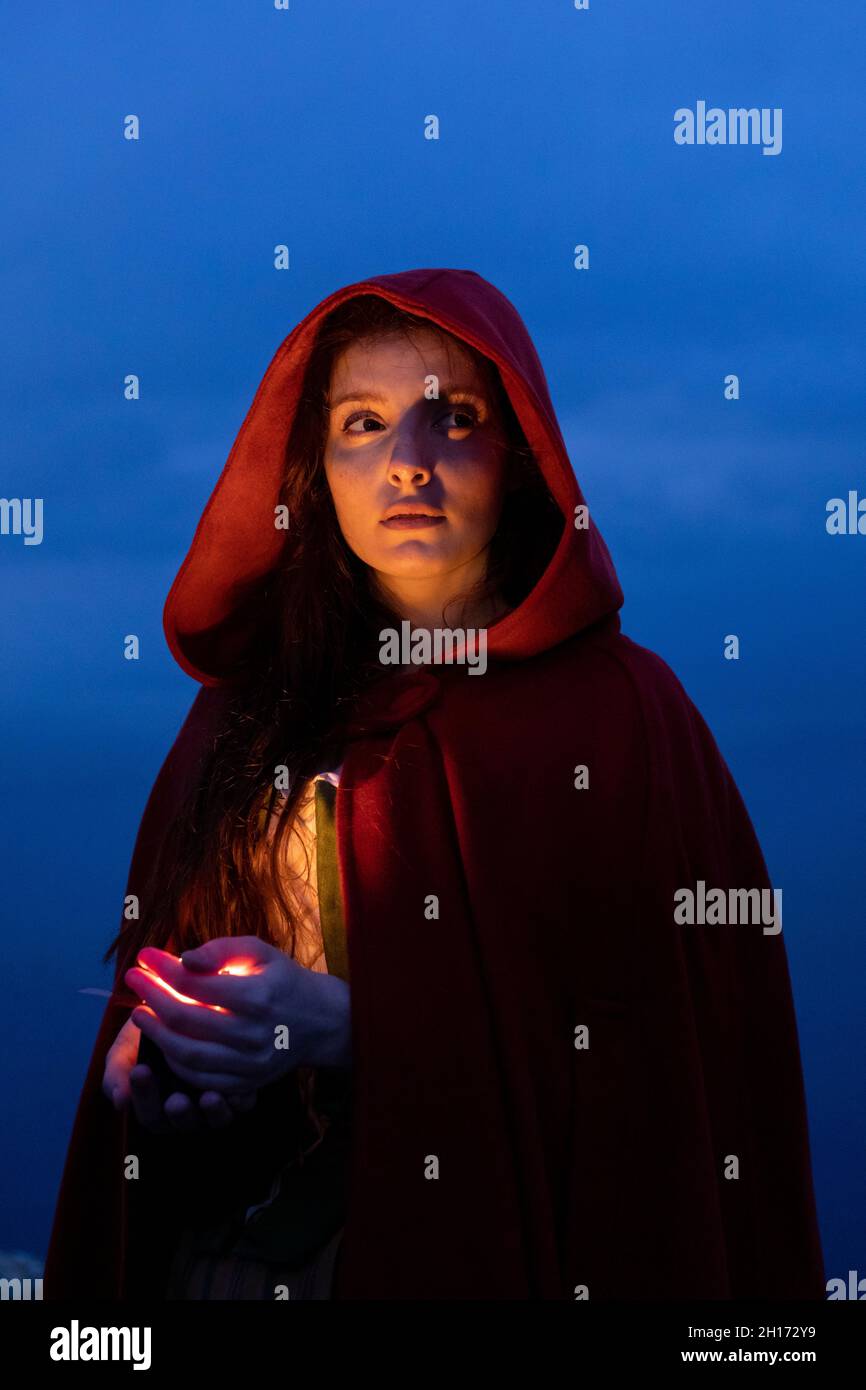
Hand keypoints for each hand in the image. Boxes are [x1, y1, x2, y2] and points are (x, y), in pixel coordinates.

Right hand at [102, 1013, 256, 1132]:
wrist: (182, 1004)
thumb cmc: (149, 1030)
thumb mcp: (128, 1047)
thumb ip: (118, 1072)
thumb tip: (120, 1101)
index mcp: (156, 1105)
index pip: (148, 1112)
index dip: (143, 1095)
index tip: (140, 1070)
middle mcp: (186, 1109)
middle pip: (182, 1122)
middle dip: (179, 1113)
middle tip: (175, 1100)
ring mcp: (214, 1104)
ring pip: (215, 1119)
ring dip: (212, 1111)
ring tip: (209, 1097)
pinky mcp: (240, 1091)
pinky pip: (243, 1104)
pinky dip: (241, 1099)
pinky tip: (238, 1088)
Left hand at [123, 936, 351, 1095]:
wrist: (320, 1021)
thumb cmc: (281, 978)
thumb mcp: (259, 951)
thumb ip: (221, 950)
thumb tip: (183, 957)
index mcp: (257, 996)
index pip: (195, 984)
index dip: (163, 970)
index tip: (143, 957)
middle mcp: (253, 1033)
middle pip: (186, 1019)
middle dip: (151, 997)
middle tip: (132, 980)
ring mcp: (250, 1063)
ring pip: (188, 1055)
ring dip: (157, 1034)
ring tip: (139, 1014)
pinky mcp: (247, 1083)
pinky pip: (201, 1078)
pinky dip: (176, 1061)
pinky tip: (164, 1042)